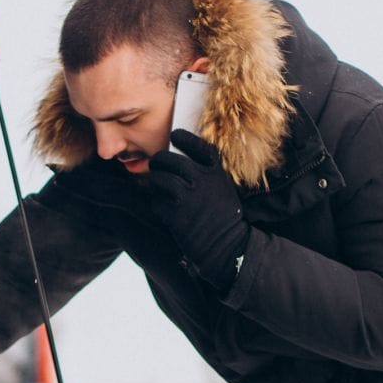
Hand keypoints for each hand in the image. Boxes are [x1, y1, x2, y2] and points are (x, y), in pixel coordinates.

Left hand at [147, 129, 250, 293]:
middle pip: (170, 160)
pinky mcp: (176, 214)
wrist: (227, 246)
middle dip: (158, 161)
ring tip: (157, 187)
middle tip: (155, 164)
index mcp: (216, 172)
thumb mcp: (223, 189)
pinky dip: (156, 204)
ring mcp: (187, 196)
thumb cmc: (225, 218)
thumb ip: (207, 175)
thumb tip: (183, 164)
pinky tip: (162, 208)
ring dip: (154, 182)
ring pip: (159, 179)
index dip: (184, 138)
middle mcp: (201, 180)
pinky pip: (156, 202)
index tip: (175, 136)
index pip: (198, 146)